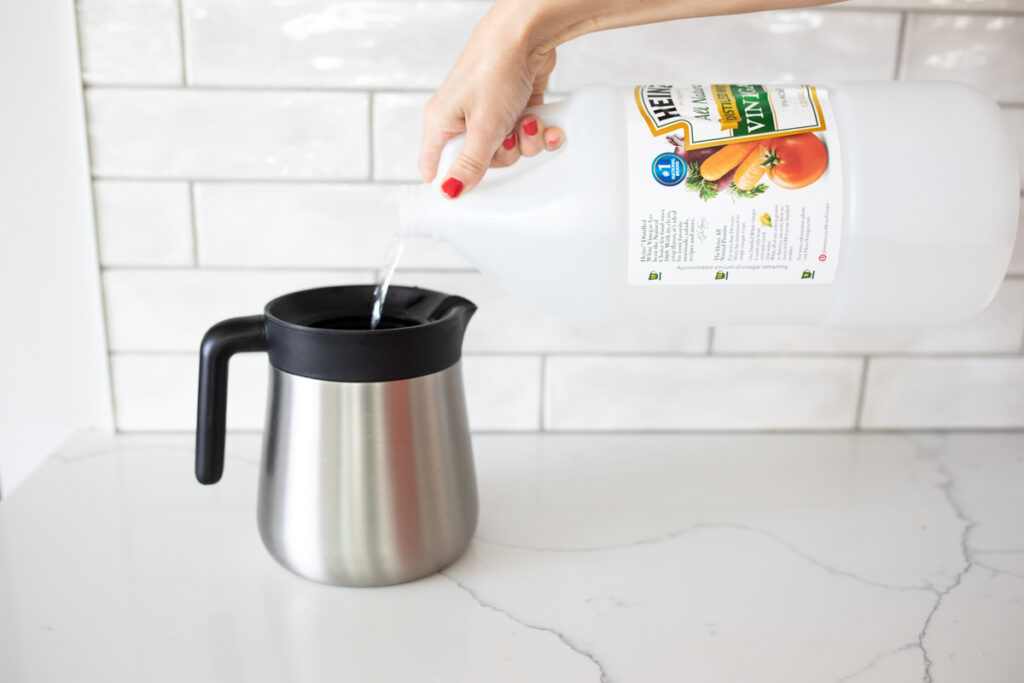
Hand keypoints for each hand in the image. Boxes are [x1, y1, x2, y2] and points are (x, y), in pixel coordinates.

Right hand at [418, 6, 564, 198]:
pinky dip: (538, 131)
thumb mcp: (483, 126)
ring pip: (509, 149)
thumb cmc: (495, 67)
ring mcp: (490, 112)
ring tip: (528, 121)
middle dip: (504, 155)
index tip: (473, 189)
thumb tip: (450, 192)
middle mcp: (463, 118)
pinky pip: (526, 134)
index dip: (454, 181)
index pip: (436, 166)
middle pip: (482, 163)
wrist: (529, 33)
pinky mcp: (514, 106)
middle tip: (507, 137)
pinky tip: (544, 122)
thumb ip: (470, 164)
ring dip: (526, 142)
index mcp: (441, 122)